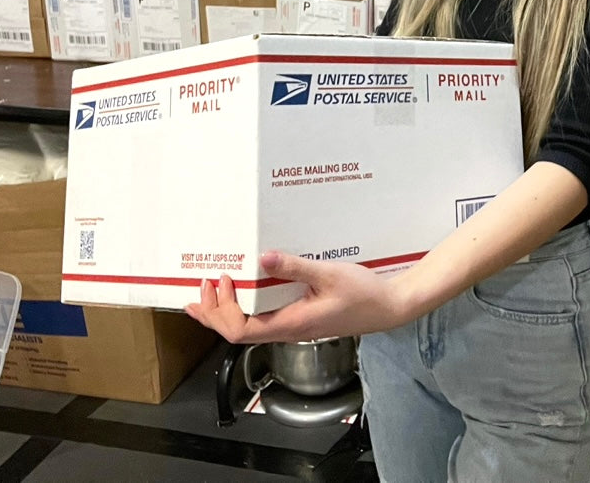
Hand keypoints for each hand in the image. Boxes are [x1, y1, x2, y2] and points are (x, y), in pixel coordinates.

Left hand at [185, 251, 416, 343]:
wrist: (388, 308)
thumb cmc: (363, 294)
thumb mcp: (329, 275)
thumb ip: (295, 267)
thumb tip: (263, 258)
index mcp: (289, 325)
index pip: (240, 330)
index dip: (223, 310)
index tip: (223, 280)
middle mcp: (286, 331)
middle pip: (237, 333)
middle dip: (214, 313)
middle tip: (201, 287)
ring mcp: (291, 327)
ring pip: (247, 327)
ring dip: (225, 311)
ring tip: (210, 293)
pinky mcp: (298, 320)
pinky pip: (261, 319)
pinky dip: (243, 307)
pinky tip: (244, 293)